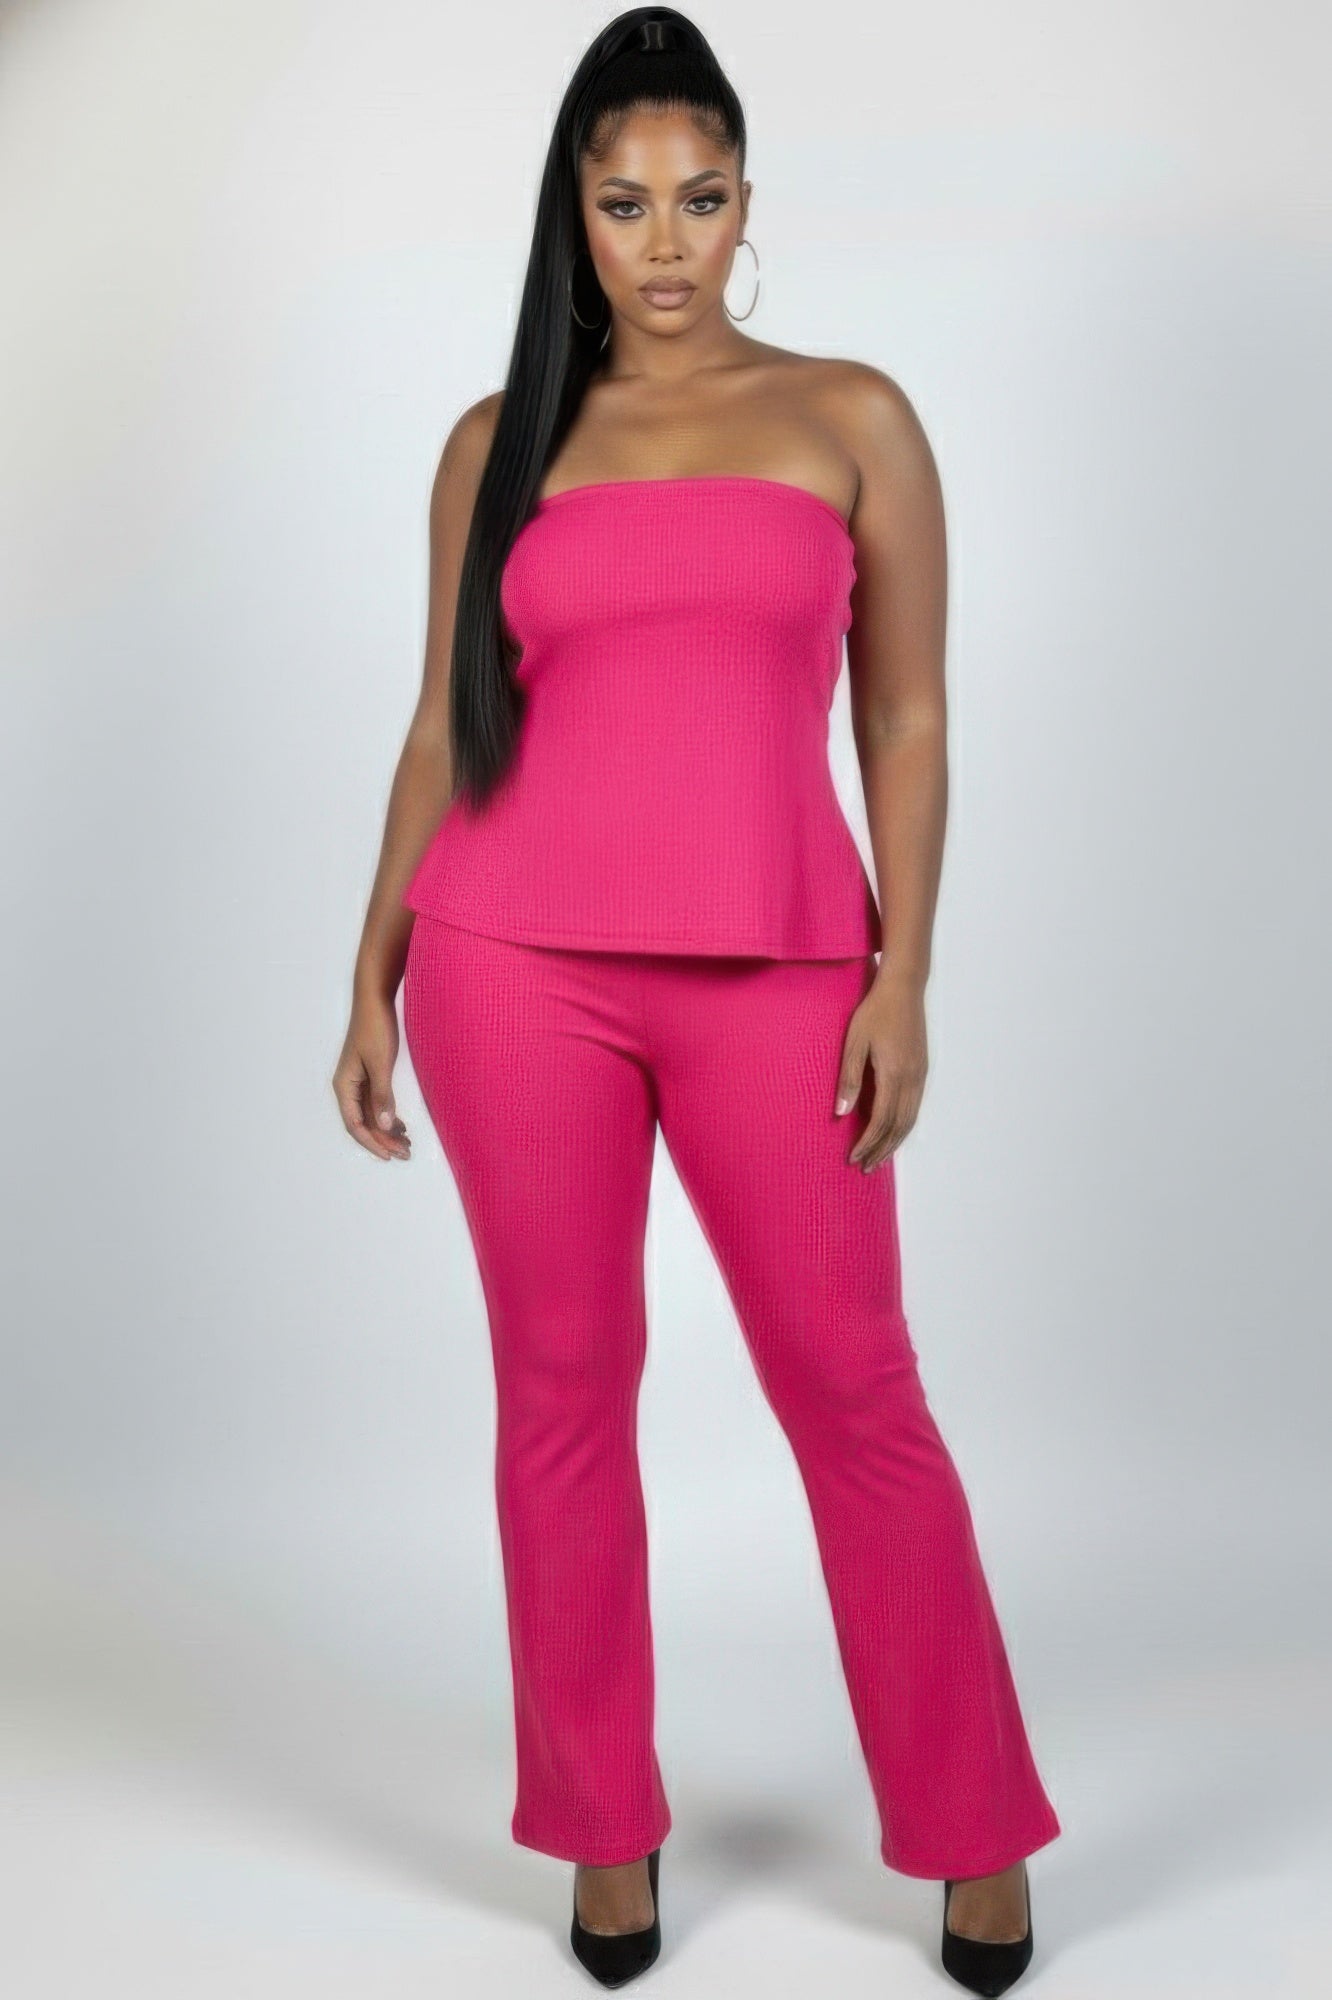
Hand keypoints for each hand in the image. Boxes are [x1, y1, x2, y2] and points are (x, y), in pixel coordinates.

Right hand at [332, 992, 411, 1161]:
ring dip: (388, 1131)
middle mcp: (349, 1087)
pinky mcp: (370, 1074)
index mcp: (345, 1086)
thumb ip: (382, 1095)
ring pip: (372, 1115)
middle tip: (406, 1153)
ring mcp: (359, 1081)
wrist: (375, 1000)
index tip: (390, 1156)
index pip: (355, 1125)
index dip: (372, 1143)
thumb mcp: (380, 1063)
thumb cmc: (375, 1028)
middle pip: (364, 1123)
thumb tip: (384, 1126)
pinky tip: (402, 1126)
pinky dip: (389, 1116)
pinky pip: (377, 1103)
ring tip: (408, 1144)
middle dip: (384, 1140)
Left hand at [834, 968, 927, 1170]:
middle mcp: (911, 1079)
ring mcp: (920, 1075)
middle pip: (898, 1127)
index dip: (868, 1143)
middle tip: (865, 1167)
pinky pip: (915, 1107)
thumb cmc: (874, 1012)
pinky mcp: (922, 1069)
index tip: (853, 1158)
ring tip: (879, 1159)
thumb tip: (840, 1113)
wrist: (903, 989)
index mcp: (893, 1074)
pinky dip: (903, 1127)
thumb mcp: (854, 1043)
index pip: (881, 1120)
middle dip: (881, 1150)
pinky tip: (893, 1132)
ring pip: (910, 1120)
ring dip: (894, 1143)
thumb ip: (849, 1079)